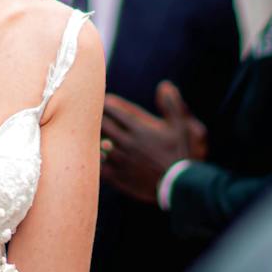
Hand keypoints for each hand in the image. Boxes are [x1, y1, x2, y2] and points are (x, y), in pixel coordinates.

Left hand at [99, 82, 205, 204]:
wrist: (178, 186)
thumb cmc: (181, 154)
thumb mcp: (181, 127)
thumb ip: (172, 104)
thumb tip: (164, 85)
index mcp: (140, 129)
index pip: (113, 109)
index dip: (106, 103)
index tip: (104, 101)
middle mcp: (127, 143)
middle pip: (102, 124)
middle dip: (97, 117)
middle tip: (93, 113)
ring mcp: (121, 160)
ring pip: (97, 144)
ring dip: (94, 137)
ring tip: (90, 133)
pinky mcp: (118, 177)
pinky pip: (98, 165)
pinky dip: (95, 158)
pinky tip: (96, 155)